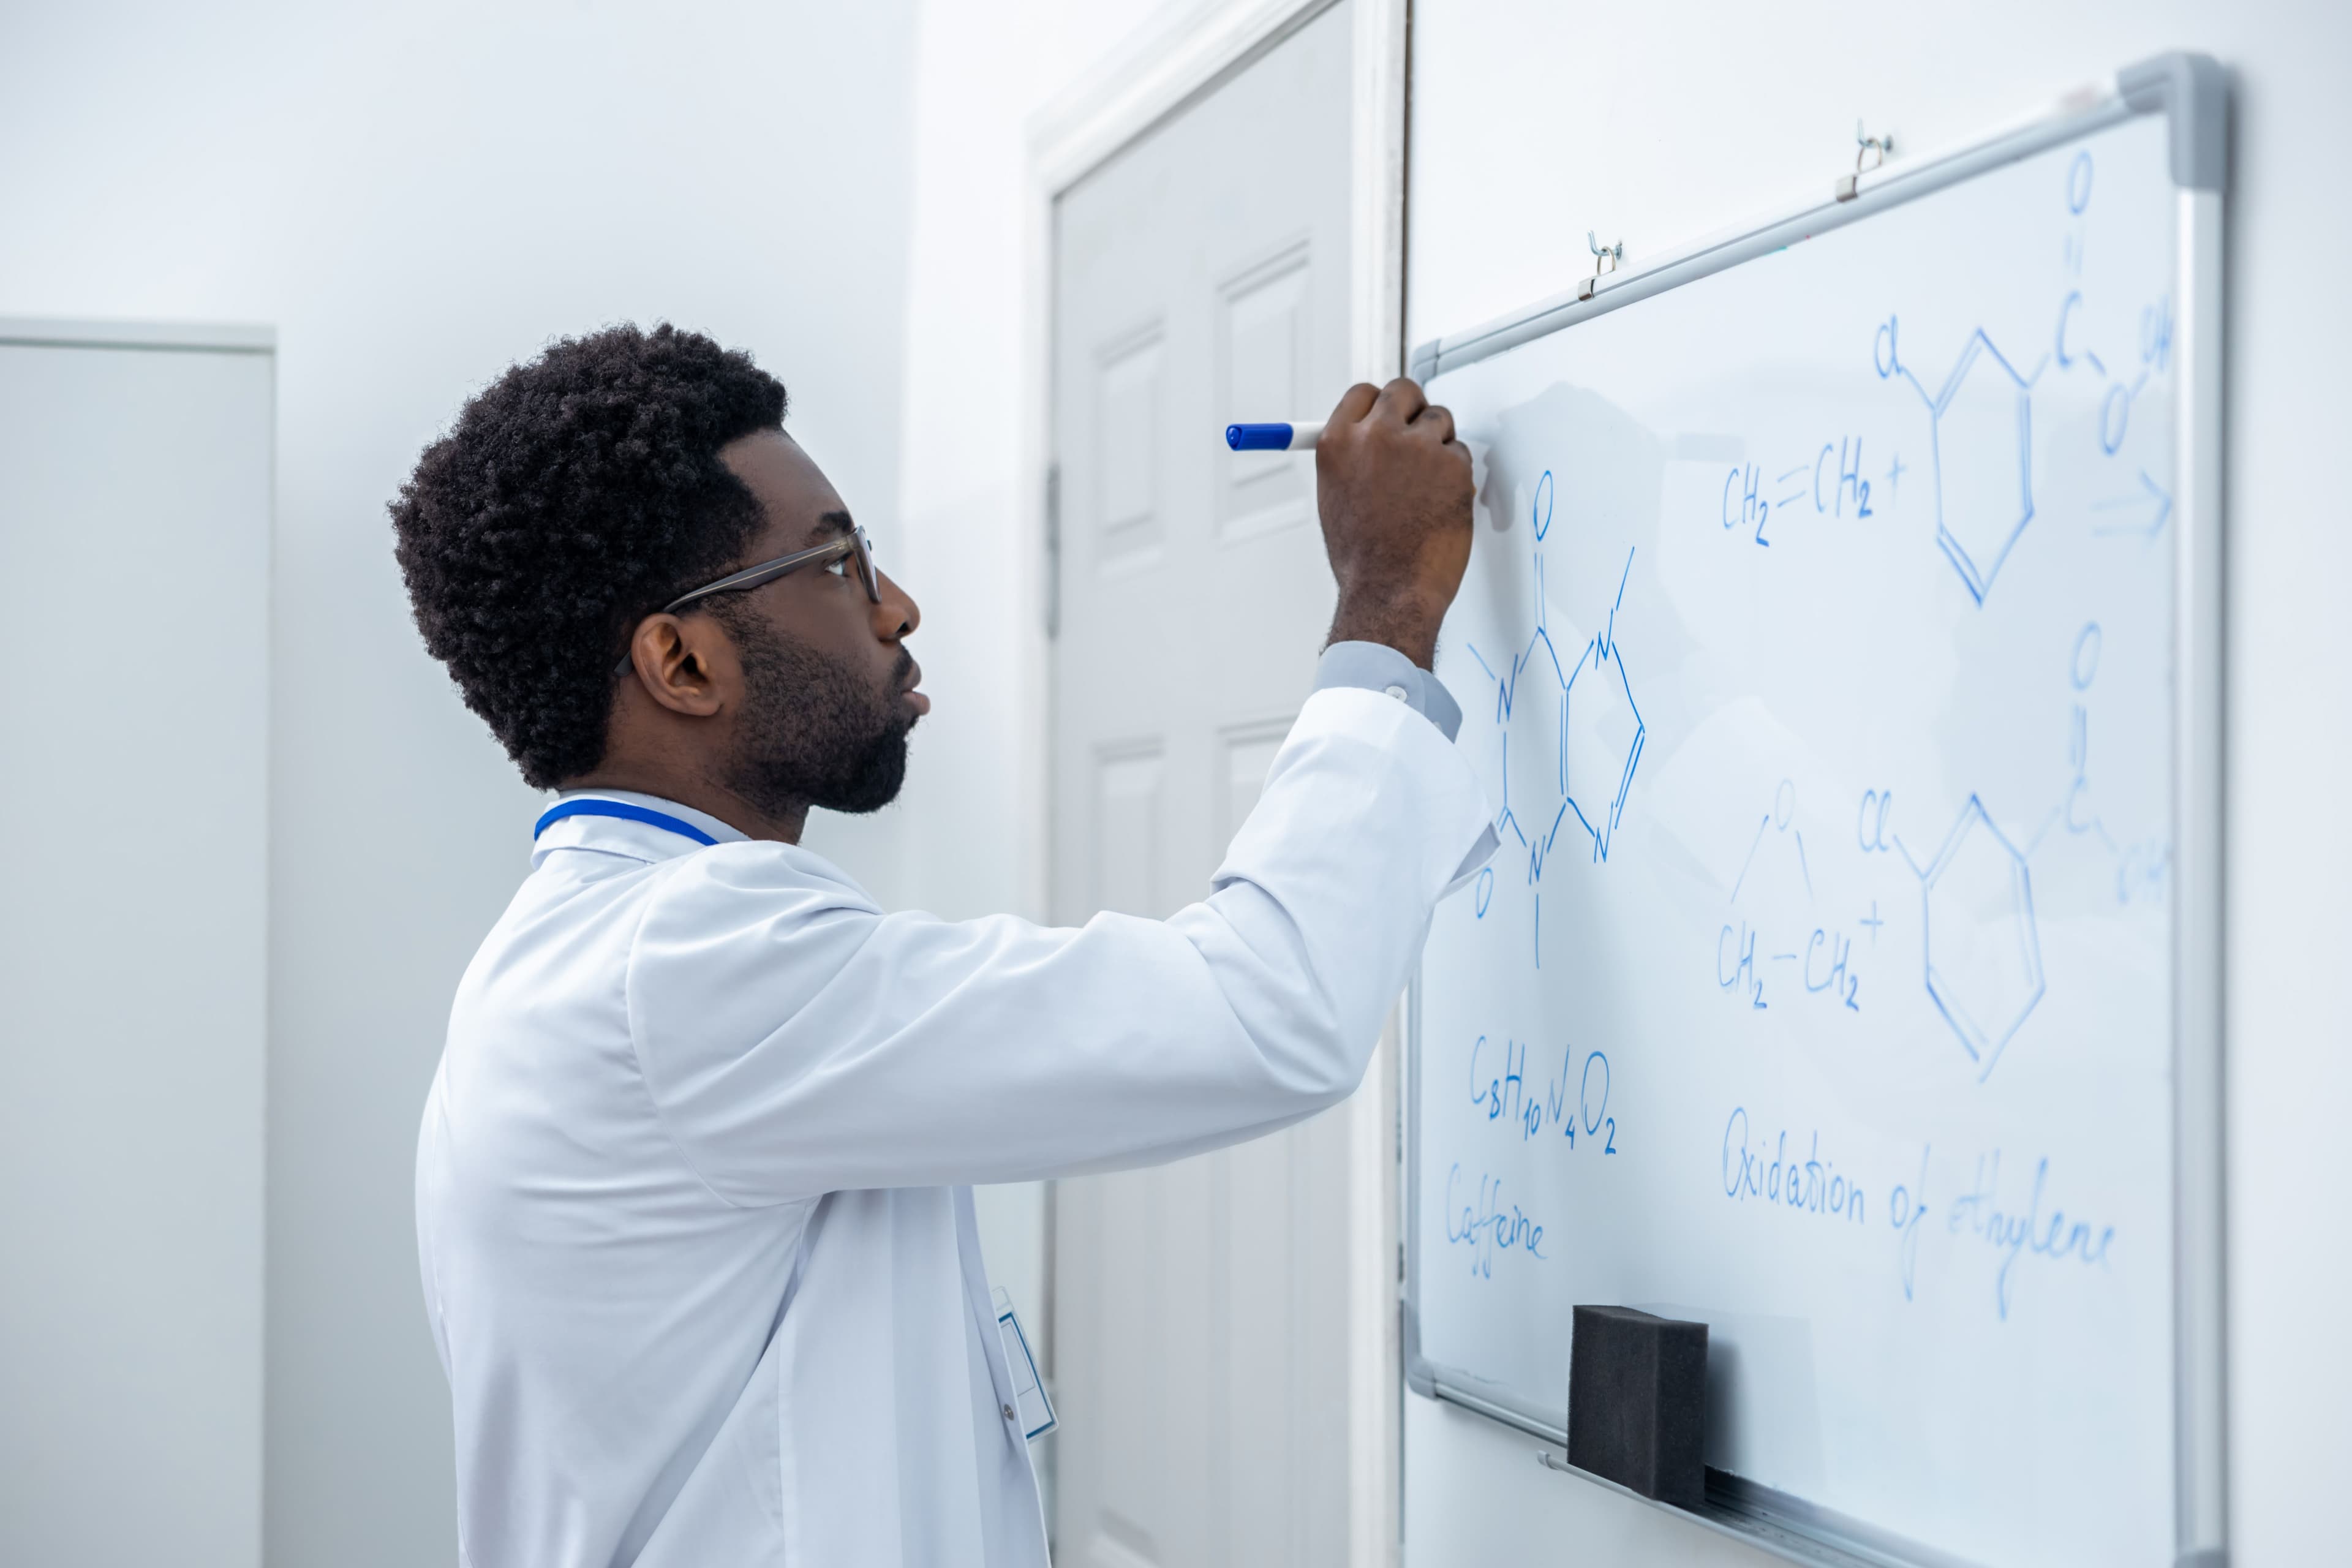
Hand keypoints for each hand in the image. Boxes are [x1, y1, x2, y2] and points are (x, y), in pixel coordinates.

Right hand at [1315, 378, 1473, 669]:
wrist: (1390, 591)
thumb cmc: (1363, 558)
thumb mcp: (1336, 497)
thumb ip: (1352, 458)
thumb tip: (1369, 436)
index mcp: (1338, 442)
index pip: (1363, 393)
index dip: (1380, 404)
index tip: (1390, 416)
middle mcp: (1375, 435)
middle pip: (1404, 391)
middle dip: (1413, 411)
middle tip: (1418, 438)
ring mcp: (1417, 446)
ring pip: (1439, 420)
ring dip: (1438, 444)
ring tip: (1426, 487)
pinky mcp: (1452, 463)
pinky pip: (1460, 453)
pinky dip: (1455, 474)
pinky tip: (1440, 503)